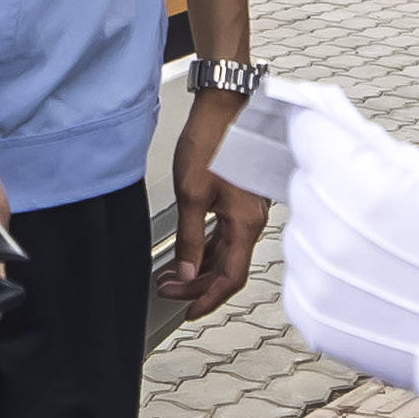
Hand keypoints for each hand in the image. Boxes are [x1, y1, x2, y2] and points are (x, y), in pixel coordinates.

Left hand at [155, 83, 271, 317]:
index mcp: (245, 223)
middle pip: (228, 269)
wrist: (224, 107)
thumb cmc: (213, 141)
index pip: (231, 277)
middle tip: (167, 289)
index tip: (188, 310)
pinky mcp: (239, 201)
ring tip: (170, 274)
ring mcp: (247, 211)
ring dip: (199, 268)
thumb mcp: (191, 195)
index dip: (209, 299)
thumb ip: (189, 239)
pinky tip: (187, 251)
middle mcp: (252, 221)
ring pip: (225, 253)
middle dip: (196, 285)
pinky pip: (225, 236)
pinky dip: (205, 249)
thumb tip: (185, 272)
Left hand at [271, 91, 418, 417]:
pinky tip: (362, 283)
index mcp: (366, 189)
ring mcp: (316, 277)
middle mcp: (331, 233)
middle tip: (371, 210)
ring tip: (371, 254)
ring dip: (325, 231)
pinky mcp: (309, 313)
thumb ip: (378, 151)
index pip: (307, 133)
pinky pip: (299, 273)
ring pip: (298, 229)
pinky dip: (322, 272)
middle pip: (303, 183)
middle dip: (331, 185)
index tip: (331, 138)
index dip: (321, 131)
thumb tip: (335, 124)